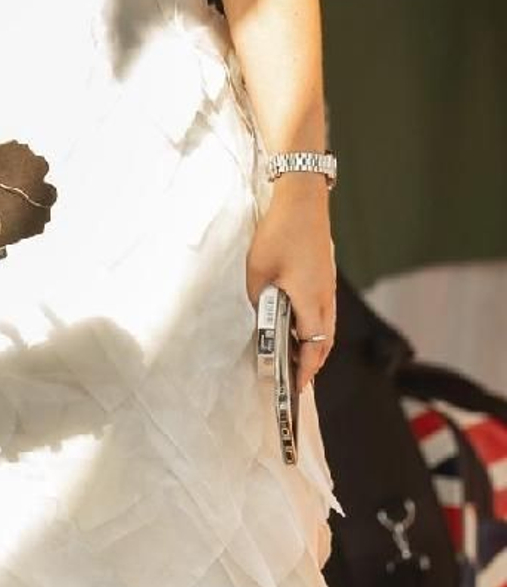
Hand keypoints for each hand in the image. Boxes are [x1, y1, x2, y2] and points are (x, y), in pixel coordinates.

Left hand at [245, 182, 335, 387]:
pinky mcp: (325, 274)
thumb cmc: (280, 232)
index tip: (297, 387)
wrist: (302, 199)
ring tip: (298, 357)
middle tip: (298, 379)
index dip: (305, 370)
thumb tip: (258, 317)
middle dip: (313, 363)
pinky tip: (299, 324)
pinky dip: (315, 325)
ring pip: (326, 325)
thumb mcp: (257, 271)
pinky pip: (324, 309)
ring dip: (315, 344)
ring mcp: (328, 284)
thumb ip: (258, 300)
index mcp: (310, 299)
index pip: (312, 347)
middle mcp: (325, 296)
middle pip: (325, 341)